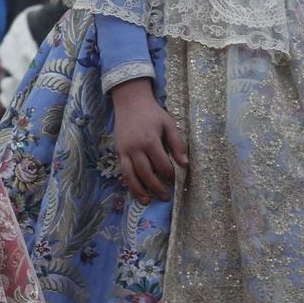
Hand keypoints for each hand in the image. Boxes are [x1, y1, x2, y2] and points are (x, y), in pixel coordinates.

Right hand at [109, 78, 187, 203]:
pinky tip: (135, 189)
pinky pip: (123, 170)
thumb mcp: (169, 124)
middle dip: (157, 187)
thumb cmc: (152, 113)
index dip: (170, 175)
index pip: (162, 165)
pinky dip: (128, 182)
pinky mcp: (118, 151)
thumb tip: (185, 164)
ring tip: (147, 201)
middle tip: (165, 197)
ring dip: (139, 190)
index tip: (175, 180)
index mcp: (150, 141)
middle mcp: (136, 148)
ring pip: (131, 175)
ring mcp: (125, 150)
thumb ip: (177, 143)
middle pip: (146, 173)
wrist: (130, 101)